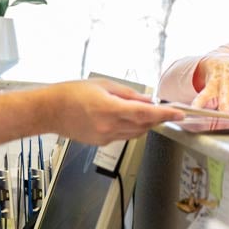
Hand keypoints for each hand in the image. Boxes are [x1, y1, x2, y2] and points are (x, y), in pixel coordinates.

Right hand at [51, 78, 184, 143]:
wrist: (50, 111)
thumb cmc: (72, 94)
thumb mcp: (104, 85)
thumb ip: (128, 94)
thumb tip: (147, 99)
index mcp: (111, 109)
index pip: (146, 113)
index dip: (165, 114)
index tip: (179, 113)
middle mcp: (110, 126)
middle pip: (144, 125)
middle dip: (157, 118)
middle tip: (166, 110)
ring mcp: (106, 137)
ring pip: (136, 133)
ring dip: (145, 124)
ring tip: (146, 112)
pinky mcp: (101, 142)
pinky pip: (123, 136)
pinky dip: (131, 128)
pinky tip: (125, 118)